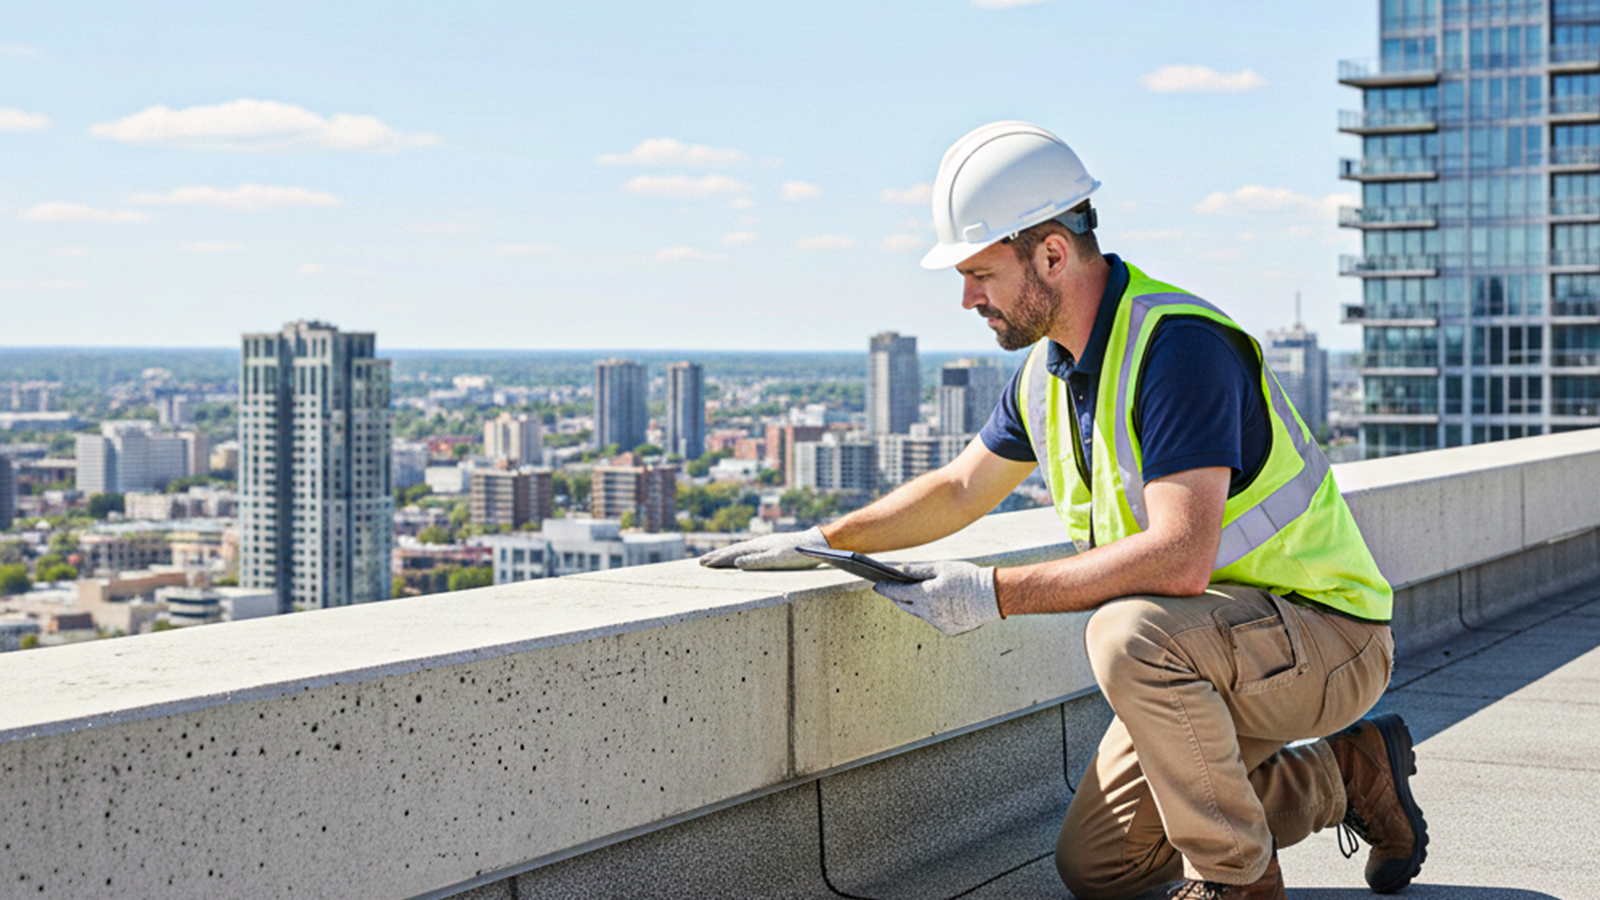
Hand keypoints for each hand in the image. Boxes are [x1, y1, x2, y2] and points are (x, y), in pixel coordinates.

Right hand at [697, 526, 830, 570]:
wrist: (817, 543)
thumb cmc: (799, 553)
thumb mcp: (778, 559)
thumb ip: (757, 561)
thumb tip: (736, 562)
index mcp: (758, 546)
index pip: (732, 554)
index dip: (718, 559)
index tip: (703, 564)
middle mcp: (760, 543)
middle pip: (734, 550)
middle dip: (717, 556)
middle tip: (701, 562)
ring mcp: (766, 544)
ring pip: (741, 549)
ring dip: (727, 554)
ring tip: (716, 558)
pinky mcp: (773, 546)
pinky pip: (750, 550)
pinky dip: (739, 554)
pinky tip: (741, 556)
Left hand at [873, 561, 999, 635]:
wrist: (993, 597)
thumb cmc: (966, 578)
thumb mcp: (940, 568)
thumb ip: (915, 570)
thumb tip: (896, 569)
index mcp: (924, 596)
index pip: (896, 593)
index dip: (884, 588)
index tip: (875, 584)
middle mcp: (928, 613)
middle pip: (905, 605)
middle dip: (897, 597)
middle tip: (891, 588)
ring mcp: (938, 624)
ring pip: (920, 613)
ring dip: (917, 604)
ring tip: (914, 593)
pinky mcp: (949, 630)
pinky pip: (935, 619)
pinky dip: (934, 611)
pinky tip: (938, 602)